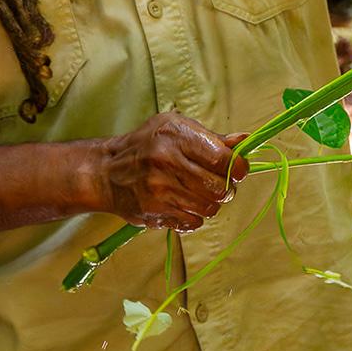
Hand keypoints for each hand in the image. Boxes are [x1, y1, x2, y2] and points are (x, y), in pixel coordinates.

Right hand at [87, 113, 250, 232]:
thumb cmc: (147, 144)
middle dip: (226, 187)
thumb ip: (212, 137)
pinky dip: (195, 215)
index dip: (238, 167)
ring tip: (201, 192)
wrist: (106, 172)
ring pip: (210, 208)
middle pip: (219, 188)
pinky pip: (194, 222)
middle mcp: (167, 164)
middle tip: (219, 182)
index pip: (221, 159)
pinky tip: (185, 203)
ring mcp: (160, 192)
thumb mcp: (176, 128)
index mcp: (175, 137)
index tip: (238, 169)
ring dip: (212, 203)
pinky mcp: (156, 214)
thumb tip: (245, 141)